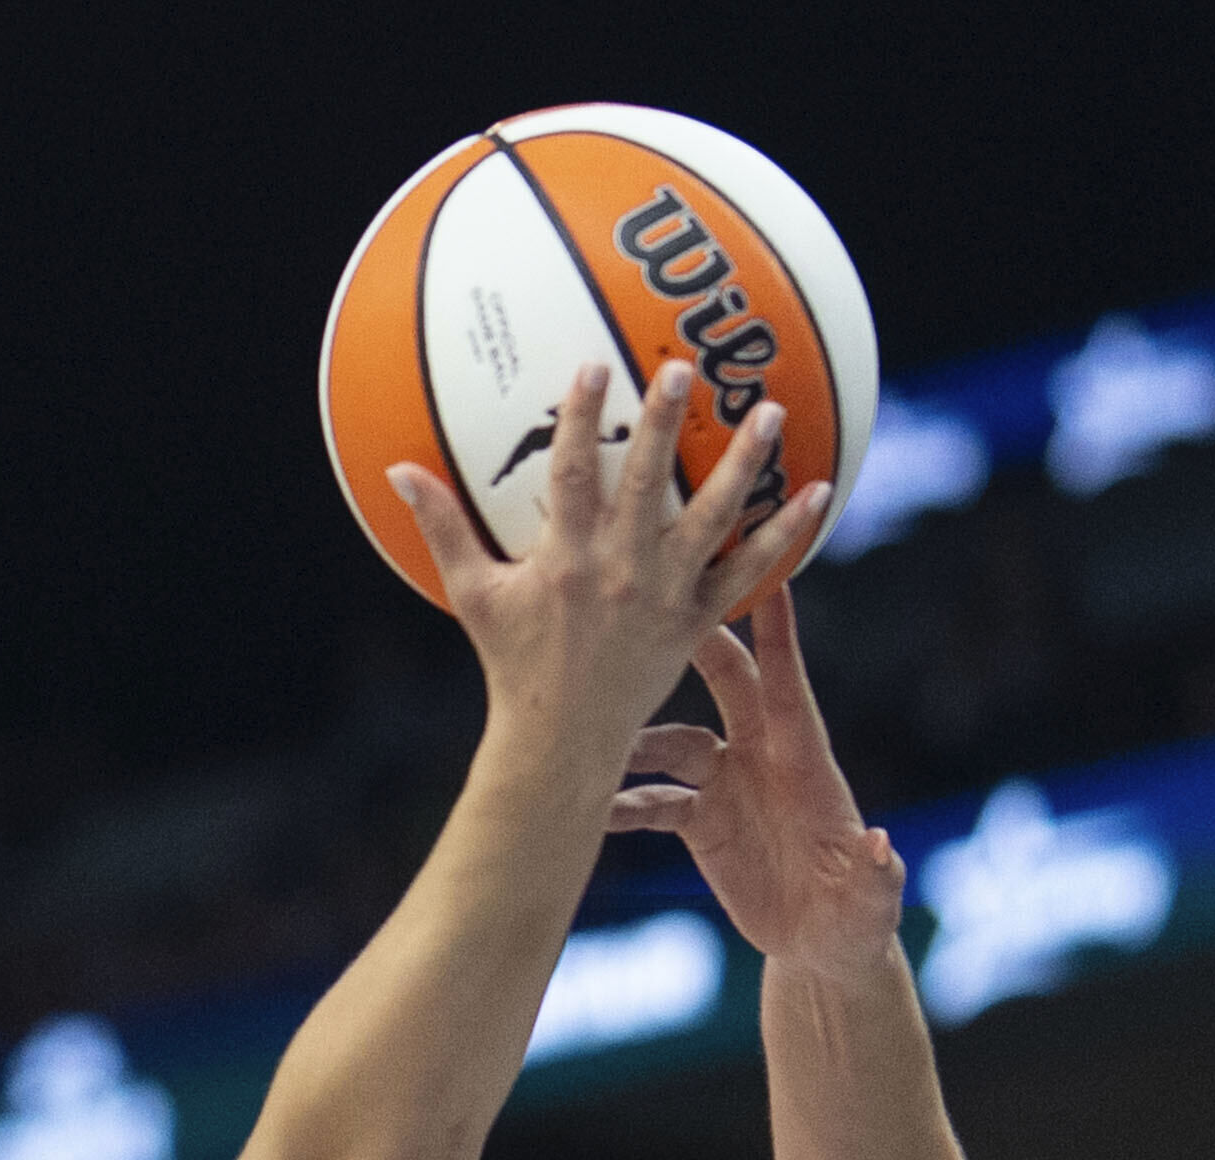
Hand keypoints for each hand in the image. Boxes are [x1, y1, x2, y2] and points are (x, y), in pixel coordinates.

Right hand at [390, 361, 833, 782]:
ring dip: (746, 464)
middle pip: (648, 483)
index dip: (585, 417)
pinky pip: (749, 573)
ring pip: (713, 519)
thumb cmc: (512, 664)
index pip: (574, 473)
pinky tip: (816, 495)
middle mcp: (619, 571)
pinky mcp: (697, 622)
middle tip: (687, 366)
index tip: (596, 364)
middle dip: (666, 421)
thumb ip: (441, 527)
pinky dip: (784, 536)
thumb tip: (398, 468)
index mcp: (564, 559)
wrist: (561, 739)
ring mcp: (664, 596)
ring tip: (773, 411)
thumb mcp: (472, 594)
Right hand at [621, 585, 902, 980]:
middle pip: (725, 683)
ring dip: (635, 743)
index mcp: (806, 763)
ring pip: (672, 743)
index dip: (777, 633)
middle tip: (652, 613)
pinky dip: (620, 805)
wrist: (822, 947)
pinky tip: (589, 812)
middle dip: (692, 647)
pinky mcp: (700, 821)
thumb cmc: (858, 918)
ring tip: (597, 750)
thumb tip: (880, 847)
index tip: (766, 574)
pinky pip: (652, 802)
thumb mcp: (872, 902)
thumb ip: (877, 875)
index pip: (790, 685)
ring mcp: (727, 785)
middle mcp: (763, 759)